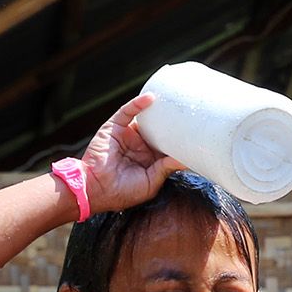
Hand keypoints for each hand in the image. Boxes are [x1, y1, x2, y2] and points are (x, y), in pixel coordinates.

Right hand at [80, 93, 185, 213]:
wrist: (95, 190)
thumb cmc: (122, 192)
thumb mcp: (151, 182)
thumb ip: (167, 168)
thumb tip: (187, 160)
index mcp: (149, 159)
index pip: (167, 144)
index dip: (179, 138)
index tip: (196, 132)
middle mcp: (139, 145)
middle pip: (159, 128)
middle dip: (171, 121)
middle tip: (189, 112)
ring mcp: (127, 135)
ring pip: (145, 118)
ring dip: (158, 110)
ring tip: (174, 101)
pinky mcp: (115, 127)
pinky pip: (127, 112)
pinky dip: (138, 104)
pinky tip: (151, 98)